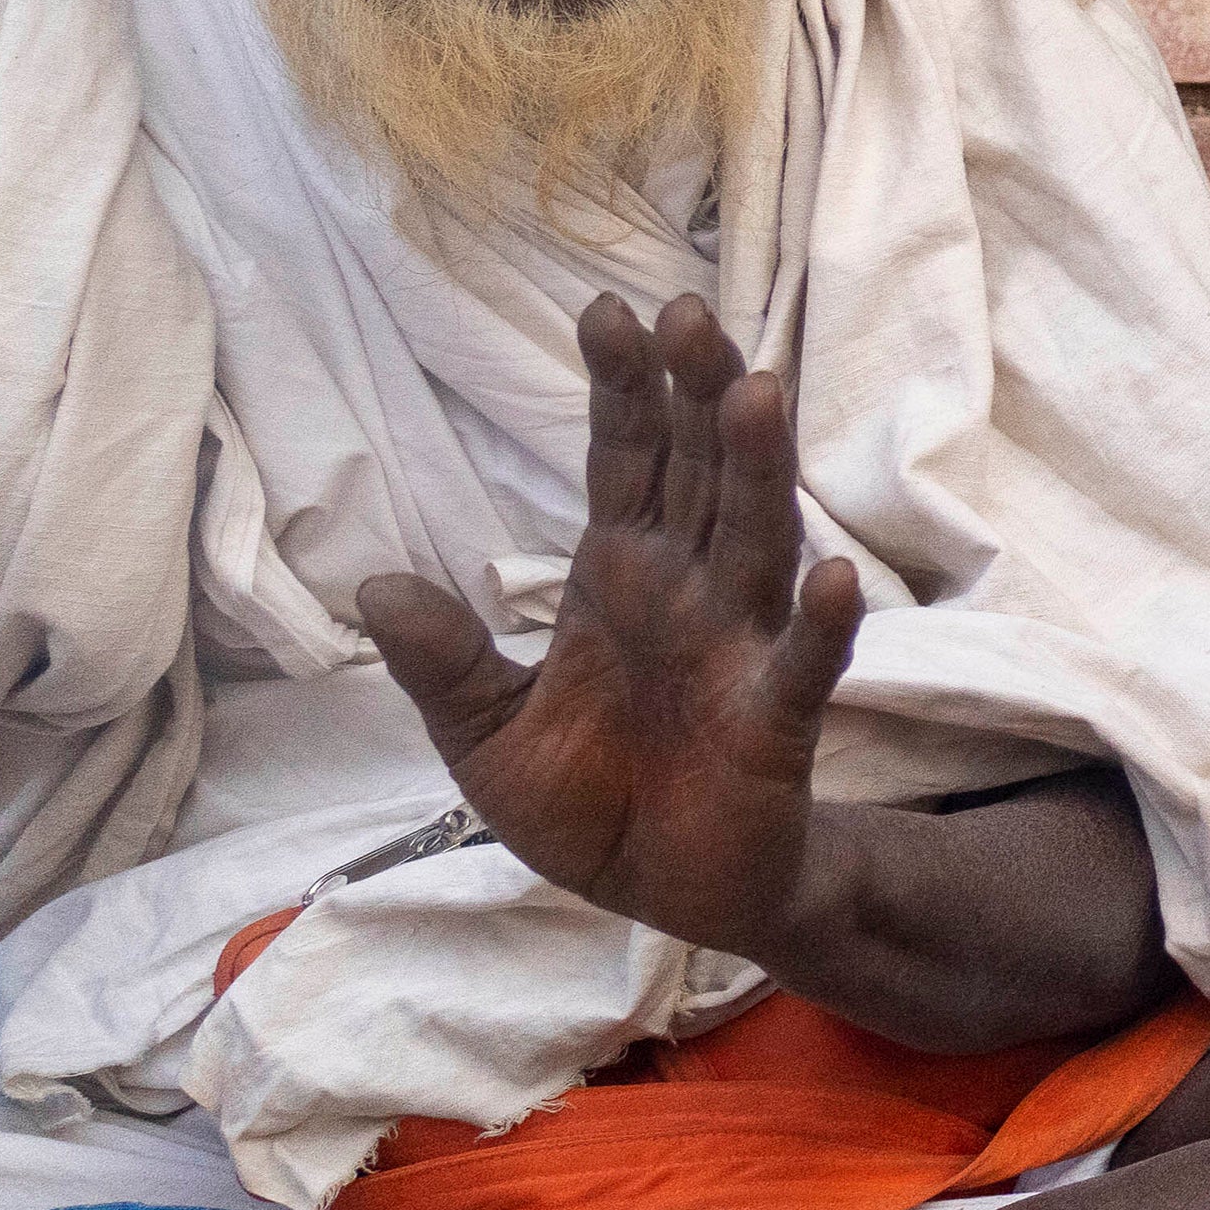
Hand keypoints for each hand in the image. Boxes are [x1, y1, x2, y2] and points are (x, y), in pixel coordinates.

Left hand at [354, 296, 864, 973]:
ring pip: (755, 541)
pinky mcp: (775, 722)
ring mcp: (739, 649)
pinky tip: (831, 577)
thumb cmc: (588, 802)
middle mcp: (690, 594)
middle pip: (700, 475)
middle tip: (689, 313)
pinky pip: (802, 666)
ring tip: (756, 392)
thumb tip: (378, 584)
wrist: (668, 898)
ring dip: (757, 470)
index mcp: (622, 580)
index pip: (625, 464)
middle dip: (695, 394)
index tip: (609, 311)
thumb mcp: (484, 738)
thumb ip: (445, 663)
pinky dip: (818, 624)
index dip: (621, 392)